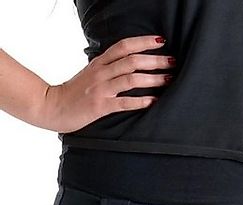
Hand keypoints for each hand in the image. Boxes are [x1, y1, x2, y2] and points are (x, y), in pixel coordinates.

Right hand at [44, 35, 175, 132]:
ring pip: (130, 79)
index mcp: (100, 63)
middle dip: (154, 60)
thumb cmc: (74, 93)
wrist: (52, 107)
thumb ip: (108, 68)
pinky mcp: (100, 106)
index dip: (143, 42)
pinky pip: (124, 102)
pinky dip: (140, 101)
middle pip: (132, 61)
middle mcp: (101, 73)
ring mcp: (101, 89)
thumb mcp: (90, 74)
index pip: (124, 46)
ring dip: (152, 78)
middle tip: (172, 62)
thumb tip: (129, 64)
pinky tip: (153, 101)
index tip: (161, 41)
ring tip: (167, 79)